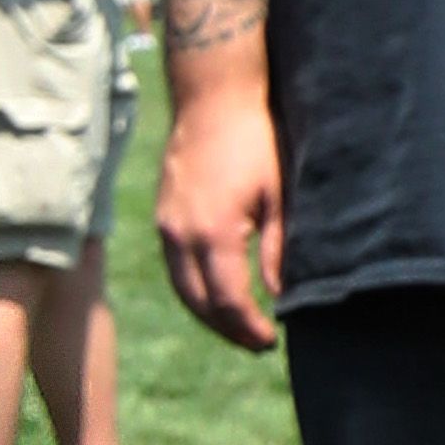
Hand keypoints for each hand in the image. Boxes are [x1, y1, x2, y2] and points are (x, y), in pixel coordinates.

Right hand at [156, 67, 287, 344]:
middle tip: (257, 343)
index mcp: (213, 234)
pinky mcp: (163, 218)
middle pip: (199, 304)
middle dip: (228, 330)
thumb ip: (279, 250)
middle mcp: (180, 237)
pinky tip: (216, 293)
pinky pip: (174, 269)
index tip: (271, 341)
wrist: (212, 100)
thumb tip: (280, 295)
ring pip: (182, 290)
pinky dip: (195, 290)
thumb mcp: (278, 195)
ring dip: (208, 315)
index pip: (228, 301)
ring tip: (238, 326)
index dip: (249, 328)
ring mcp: (166, 228)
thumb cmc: (254, 141)